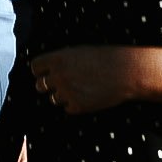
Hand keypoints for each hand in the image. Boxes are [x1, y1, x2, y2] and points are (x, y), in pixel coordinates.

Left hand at [32, 45, 147, 115]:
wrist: (126, 72)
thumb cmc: (105, 58)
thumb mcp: (78, 52)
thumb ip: (60, 60)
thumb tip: (46, 69)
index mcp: (57, 59)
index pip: (35, 68)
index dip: (40, 71)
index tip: (46, 73)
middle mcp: (58, 76)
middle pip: (40, 85)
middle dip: (48, 85)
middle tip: (62, 84)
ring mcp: (67, 92)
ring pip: (54, 98)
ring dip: (63, 95)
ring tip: (81, 89)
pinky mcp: (77, 106)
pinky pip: (68, 108)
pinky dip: (75, 105)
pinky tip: (87, 97)